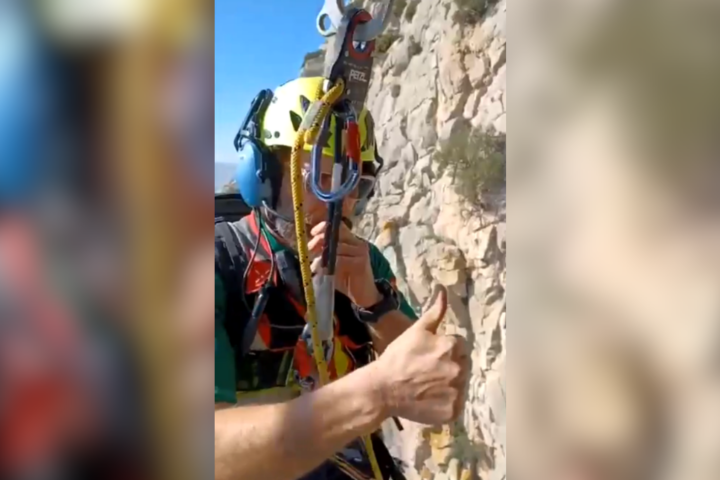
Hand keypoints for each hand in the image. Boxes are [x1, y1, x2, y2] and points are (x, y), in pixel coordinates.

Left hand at [308, 221, 380, 306]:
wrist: (363, 296)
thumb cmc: (346, 279)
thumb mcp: (333, 264)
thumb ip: (324, 253)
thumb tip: (310, 247)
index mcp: (352, 241)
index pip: (338, 225)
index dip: (323, 227)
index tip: (312, 234)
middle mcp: (358, 243)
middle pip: (336, 233)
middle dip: (319, 240)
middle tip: (310, 250)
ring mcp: (361, 252)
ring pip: (337, 247)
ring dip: (322, 256)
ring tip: (314, 266)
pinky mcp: (361, 263)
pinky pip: (341, 259)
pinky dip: (329, 265)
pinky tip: (323, 271)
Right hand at [369, 285, 469, 424]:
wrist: (383, 389)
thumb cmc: (398, 357)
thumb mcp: (416, 330)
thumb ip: (435, 312)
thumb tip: (443, 290)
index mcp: (453, 347)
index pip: (460, 345)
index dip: (445, 348)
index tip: (430, 355)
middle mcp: (459, 369)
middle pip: (463, 364)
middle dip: (450, 364)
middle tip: (429, 370)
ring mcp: (457, 392)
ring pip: (461, 384)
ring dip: (450, 383)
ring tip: (429, 385)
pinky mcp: (453, 411)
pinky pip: (456, 404)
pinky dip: (447, 402)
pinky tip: (431, 398)